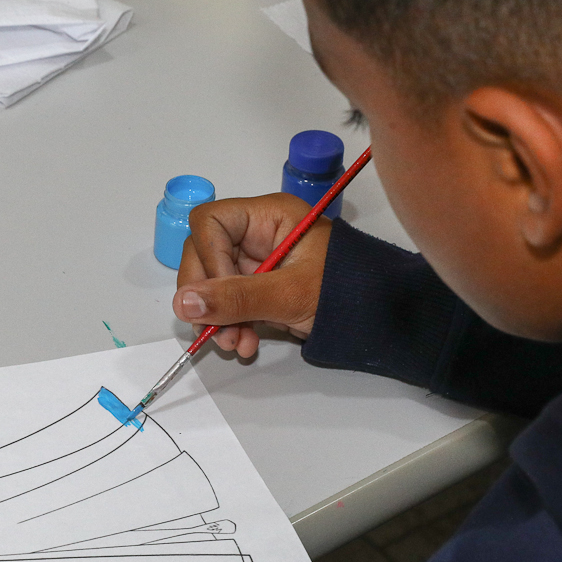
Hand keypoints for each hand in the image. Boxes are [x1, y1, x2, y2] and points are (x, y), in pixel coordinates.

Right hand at [173, 193, 333, 358]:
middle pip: (204, 255)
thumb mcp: (291, 295)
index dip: (206, 259)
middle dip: (208, 298)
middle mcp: (257, 234)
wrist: (379, 321)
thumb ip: (237, 298)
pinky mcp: (257, 289)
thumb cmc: (346, 293)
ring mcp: (256, 262)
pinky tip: (245, 344)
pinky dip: (231, 325)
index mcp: (268, 217)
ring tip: (236, 344)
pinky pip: (228, 303)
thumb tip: (182, 303)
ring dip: (217, 318)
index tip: (218, 296)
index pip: (211, 223)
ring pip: (212, 284)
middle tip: (219, 332)